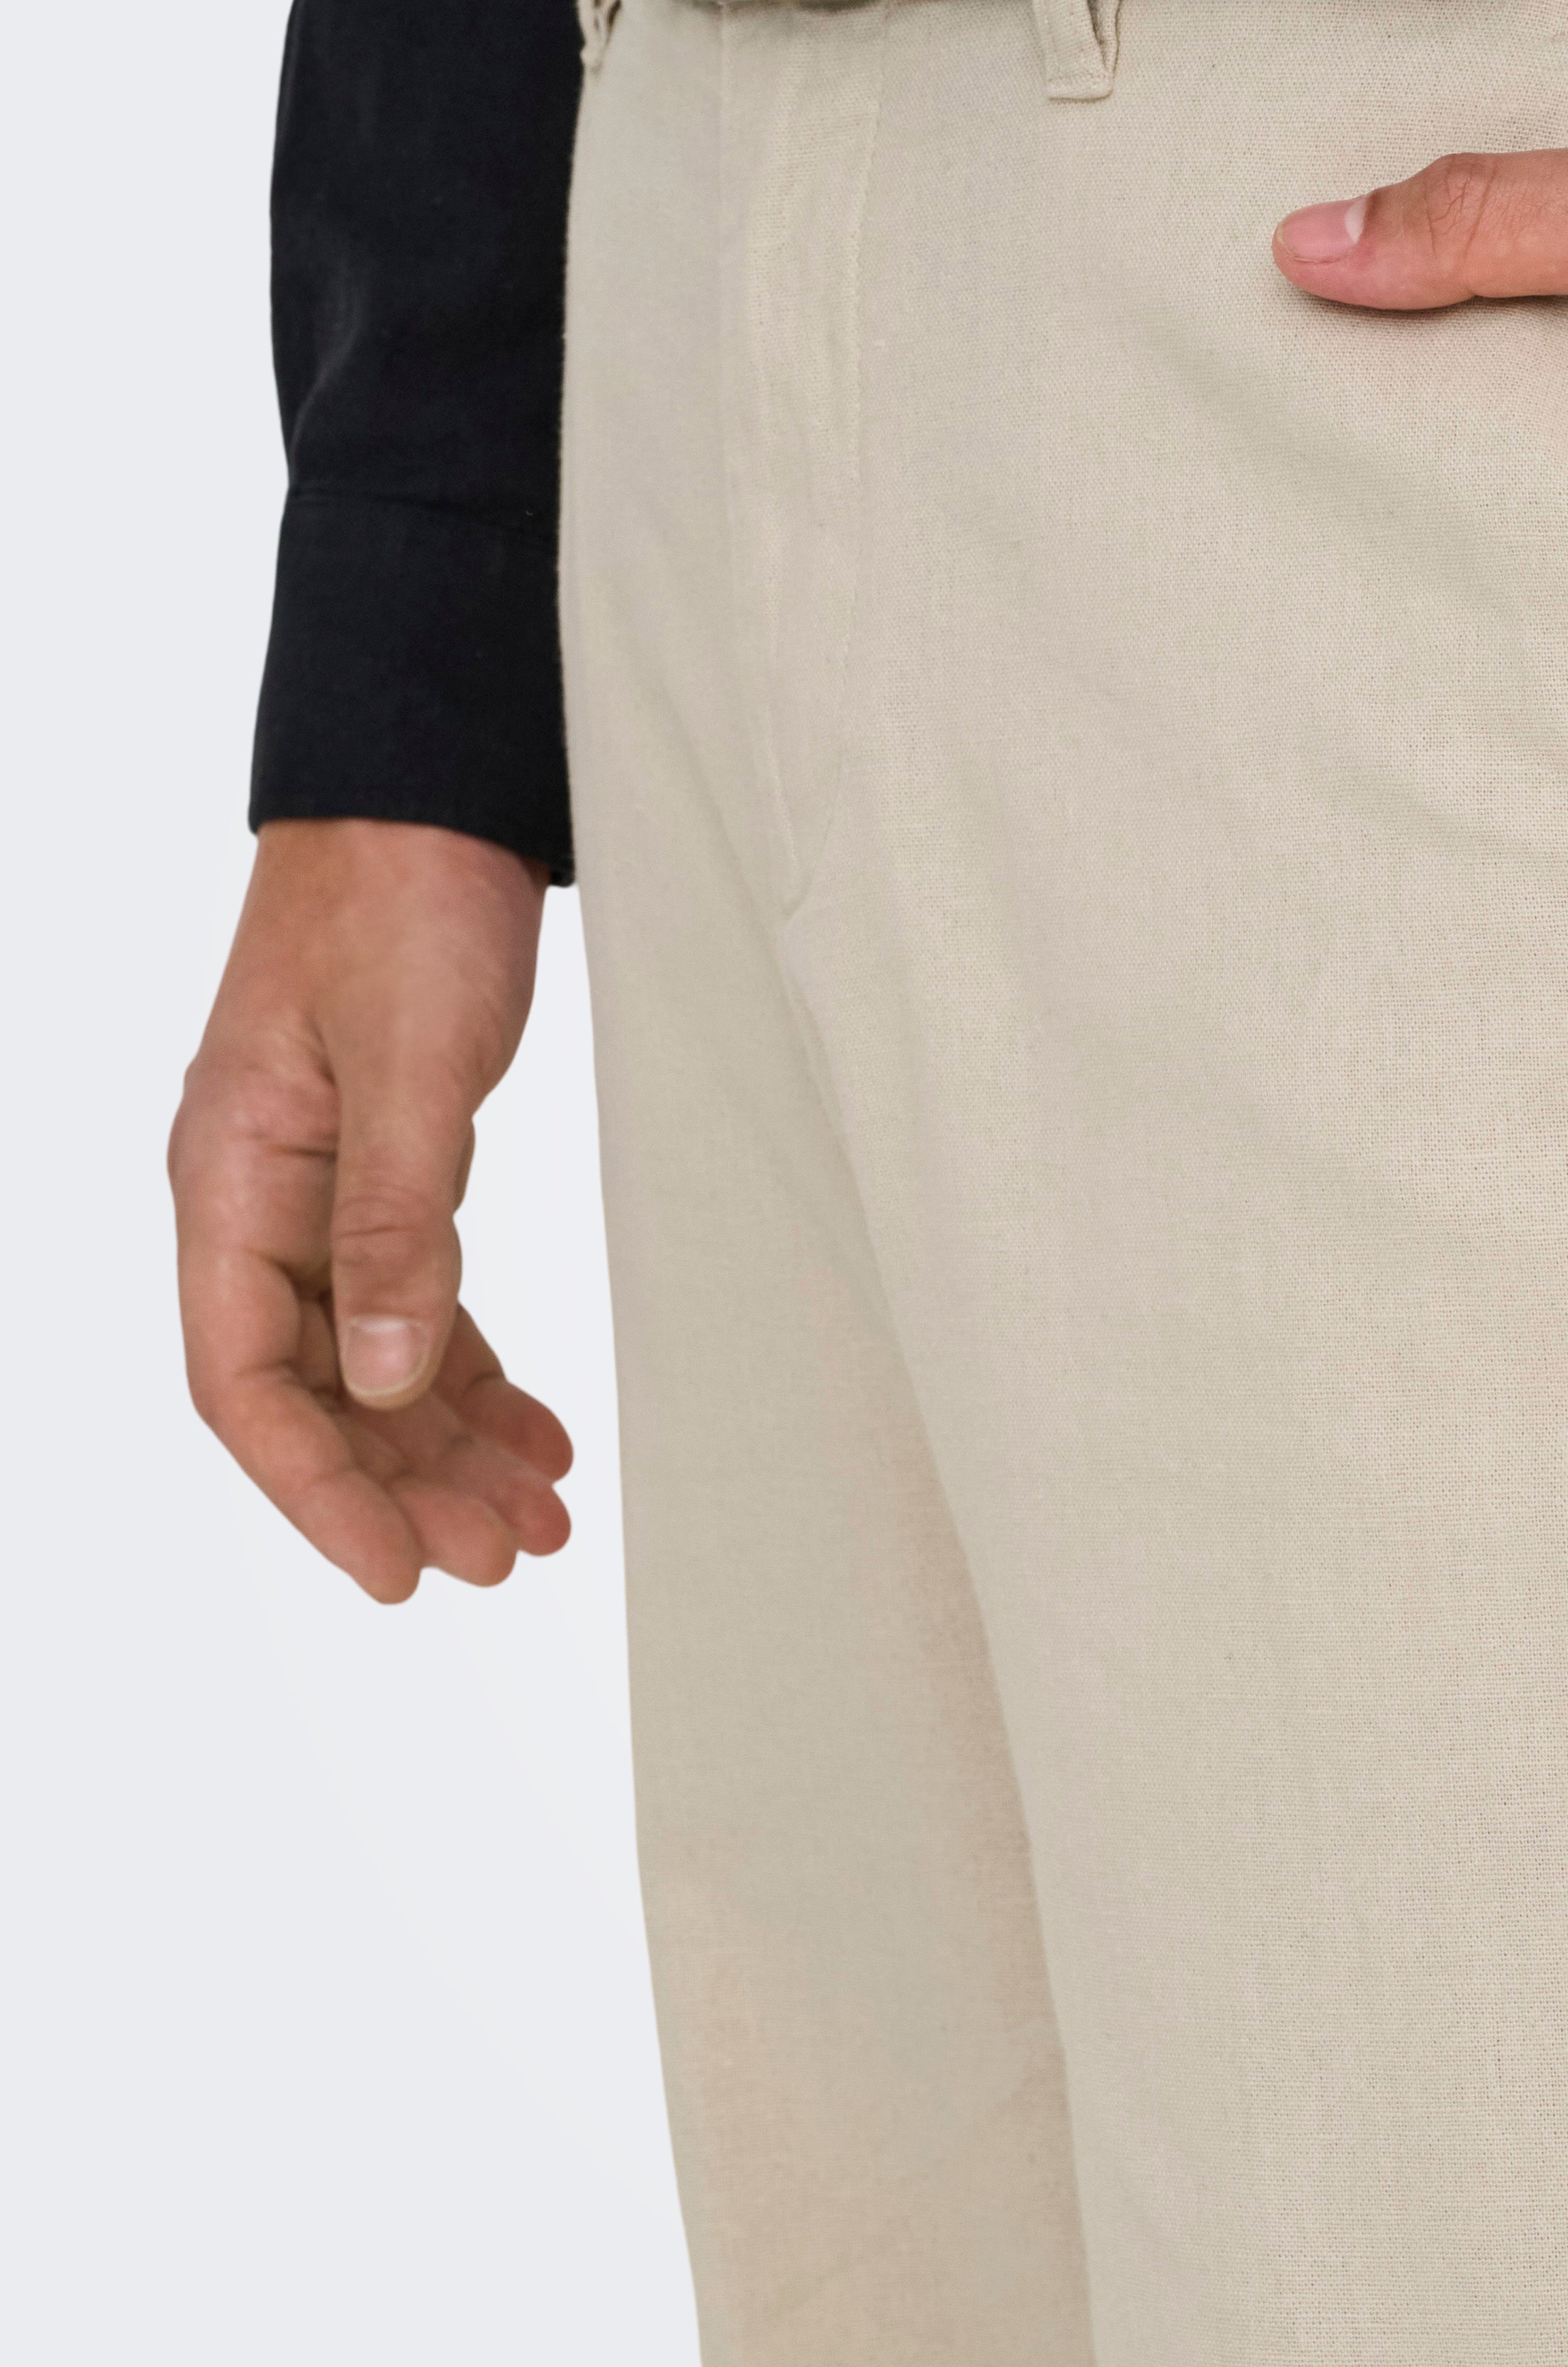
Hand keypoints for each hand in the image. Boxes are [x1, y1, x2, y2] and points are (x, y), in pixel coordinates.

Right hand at [171, 820, 572, 1602]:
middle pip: (312, 1393)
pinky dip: (475, 1376)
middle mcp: (257, 1201)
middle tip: (509, 1556)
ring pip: (371, 1362)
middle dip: (404, 1486)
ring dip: (449, 1447)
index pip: (244, 1381)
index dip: (317, 1490)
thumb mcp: (409, 1066)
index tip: (402, 1571)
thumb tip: (384, 1381)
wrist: (428, 795)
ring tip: (541, 1517)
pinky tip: (538, 1432)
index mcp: (227, 1180)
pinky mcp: (385, 1171)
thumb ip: (398, 1226)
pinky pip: (416, 1305)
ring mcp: (317, 1190)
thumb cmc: (403, 902)